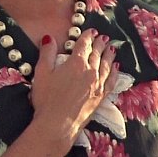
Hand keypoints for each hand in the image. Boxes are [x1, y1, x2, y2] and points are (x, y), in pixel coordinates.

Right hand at [29, 28, 117, 148]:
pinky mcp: (101, 97)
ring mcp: (97, 84)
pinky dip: (114, 72)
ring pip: (106, 65)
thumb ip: (47, 53)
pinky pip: (111, 80)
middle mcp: (90, 71)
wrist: (58, 125)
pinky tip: (115, 68)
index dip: (88, 36)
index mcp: (76, 63)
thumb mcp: (41, 73)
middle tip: (103, 37)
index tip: (92, 31)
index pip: (84, 45)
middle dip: (100, 43)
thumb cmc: (47, 99)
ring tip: (111, 48)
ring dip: (109, 55)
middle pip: (97, 53)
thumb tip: (50, 37)